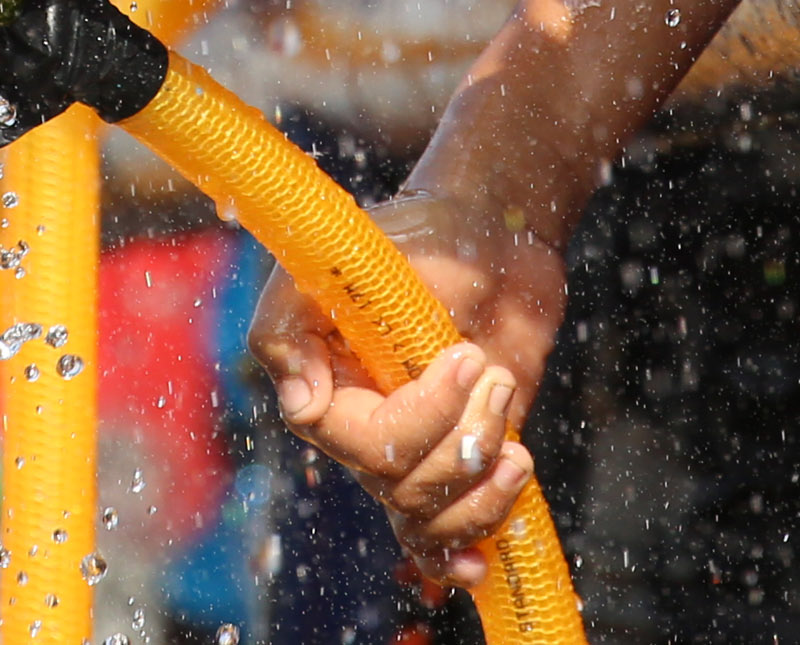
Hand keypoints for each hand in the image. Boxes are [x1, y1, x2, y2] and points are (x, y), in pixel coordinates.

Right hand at [245, 193, 566, 597]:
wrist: (490, 234)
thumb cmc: (413, 238)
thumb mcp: (342, 256)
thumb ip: (293, 320)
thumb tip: (300, 403)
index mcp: (328, 386)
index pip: (349, 436)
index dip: (415, 415)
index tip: (464, 360)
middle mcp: (367, 430)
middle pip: (397, 481)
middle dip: (459, 432)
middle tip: (491, 367)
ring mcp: (417, 451)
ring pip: (429, 513)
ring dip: (482, 472)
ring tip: (506, 398)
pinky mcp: (462, 464)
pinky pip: (449, 533)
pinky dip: (461, 551)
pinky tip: (480, 565)